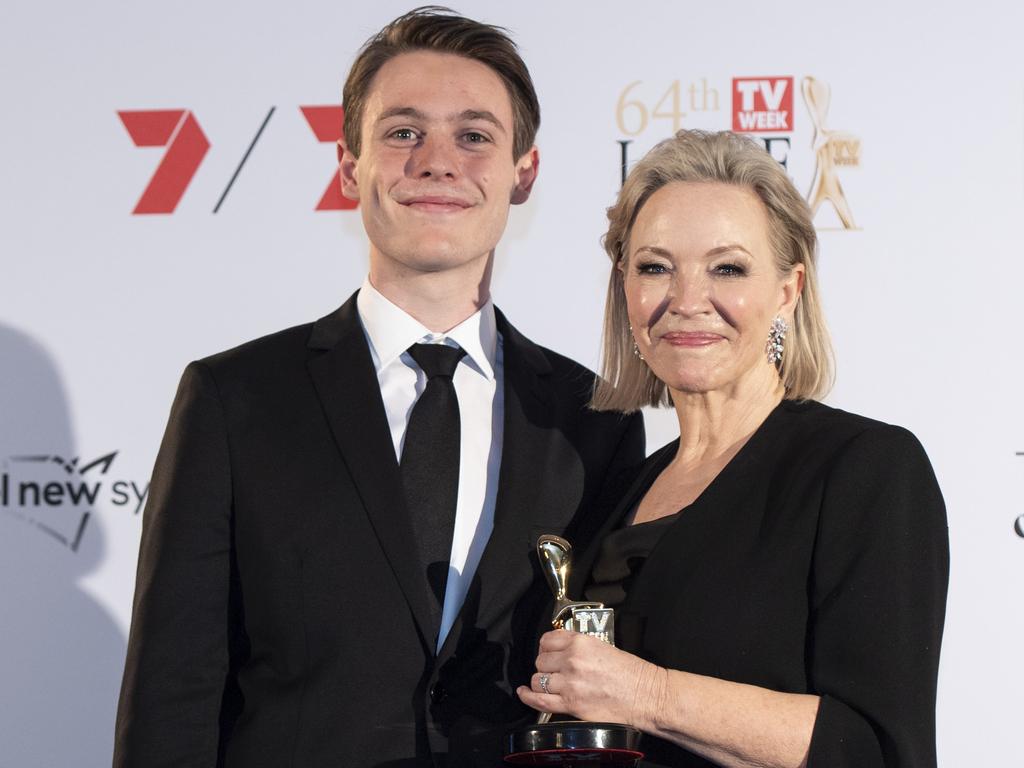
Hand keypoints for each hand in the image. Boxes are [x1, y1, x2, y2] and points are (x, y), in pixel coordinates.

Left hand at [516, 630, 665, 728]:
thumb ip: (580, 647)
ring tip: (549, 684)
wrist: (647, 695)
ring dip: (541, 682)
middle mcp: (572, 660)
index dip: (546, 648)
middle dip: (545, 666)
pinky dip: (528, 697)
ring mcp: (570, 683)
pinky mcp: (571, 704)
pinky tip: (525, 693)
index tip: (548, 652)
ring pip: (538, 679)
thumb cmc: (632, 673)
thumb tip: (562, 650)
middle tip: (554, 670)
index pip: (547, 640)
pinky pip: (539, 700)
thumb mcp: (604, 646)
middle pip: (540, 661)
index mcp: (581, 642)